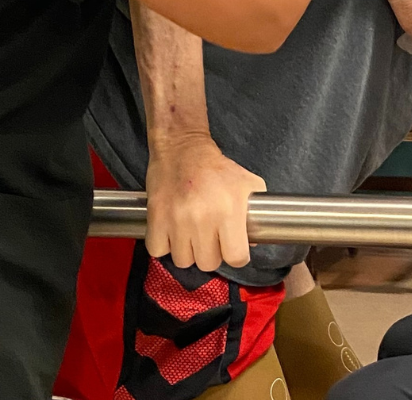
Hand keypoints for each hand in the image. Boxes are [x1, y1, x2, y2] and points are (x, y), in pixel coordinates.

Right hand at [145, 135, 265, 271]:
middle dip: (212, 253)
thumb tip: (254, 242)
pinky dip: (164, 245)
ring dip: (188, 251)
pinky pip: (158, 250)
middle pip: (209, 263)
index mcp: (229, 210)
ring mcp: (177, 220)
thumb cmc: (216, 169)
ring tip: (191, 234)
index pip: (236, 258)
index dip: (236, 255)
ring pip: (183, 261)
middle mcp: (203, 217)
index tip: (233, 248)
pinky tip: (172, 232)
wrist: (182, 148)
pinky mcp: (156, 218)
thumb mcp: (248, 184)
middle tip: (210, 237)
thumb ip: (255, 215)